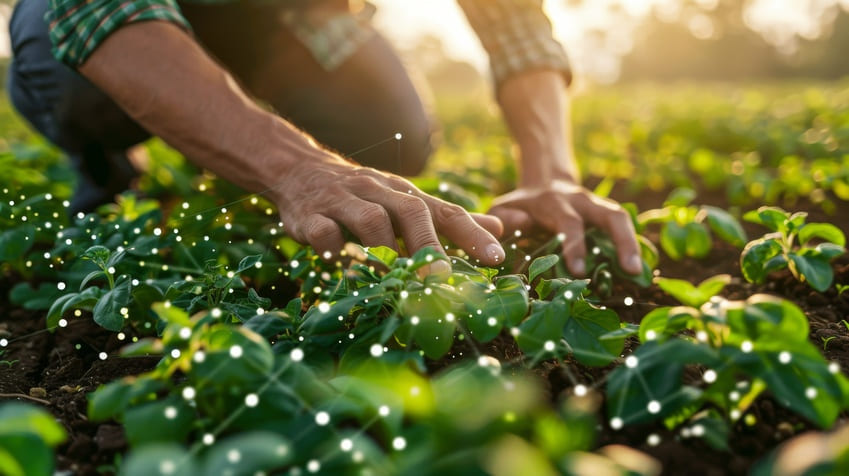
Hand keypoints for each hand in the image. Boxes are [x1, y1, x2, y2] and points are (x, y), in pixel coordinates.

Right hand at [270, 153, 504, 270]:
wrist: (300, 170)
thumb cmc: (364, 195)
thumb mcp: (406, 202)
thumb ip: (449, 220)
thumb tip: (500, 229)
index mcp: (405, 194)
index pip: (445, 212)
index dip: (472, 234)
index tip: (496, 257)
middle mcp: (379, 192)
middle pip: (410, 212)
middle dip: (428, 245)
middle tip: (441, 277)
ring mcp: (344, 202)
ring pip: (370, 219)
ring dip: (386, 249)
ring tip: (396, 277)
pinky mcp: (311, 215)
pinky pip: (324, 231)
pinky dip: (333, 248)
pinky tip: (340, 265)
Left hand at [488, 180, 640, 275]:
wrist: (544, 182)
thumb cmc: (521, 206)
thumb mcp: (504, 208)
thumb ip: (505, 219)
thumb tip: (522, 225)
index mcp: (555, 202)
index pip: (569, 223)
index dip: (575, 246)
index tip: (578, 271)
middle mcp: (582, 201)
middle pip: (610, 214)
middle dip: (622, 241)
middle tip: (631, 270)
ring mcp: (597, 205)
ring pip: (621, 218)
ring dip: (633, 244)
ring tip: (639, 272)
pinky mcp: (606, 213)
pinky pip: (624, 226)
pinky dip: (633, 245)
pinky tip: (638, 268)